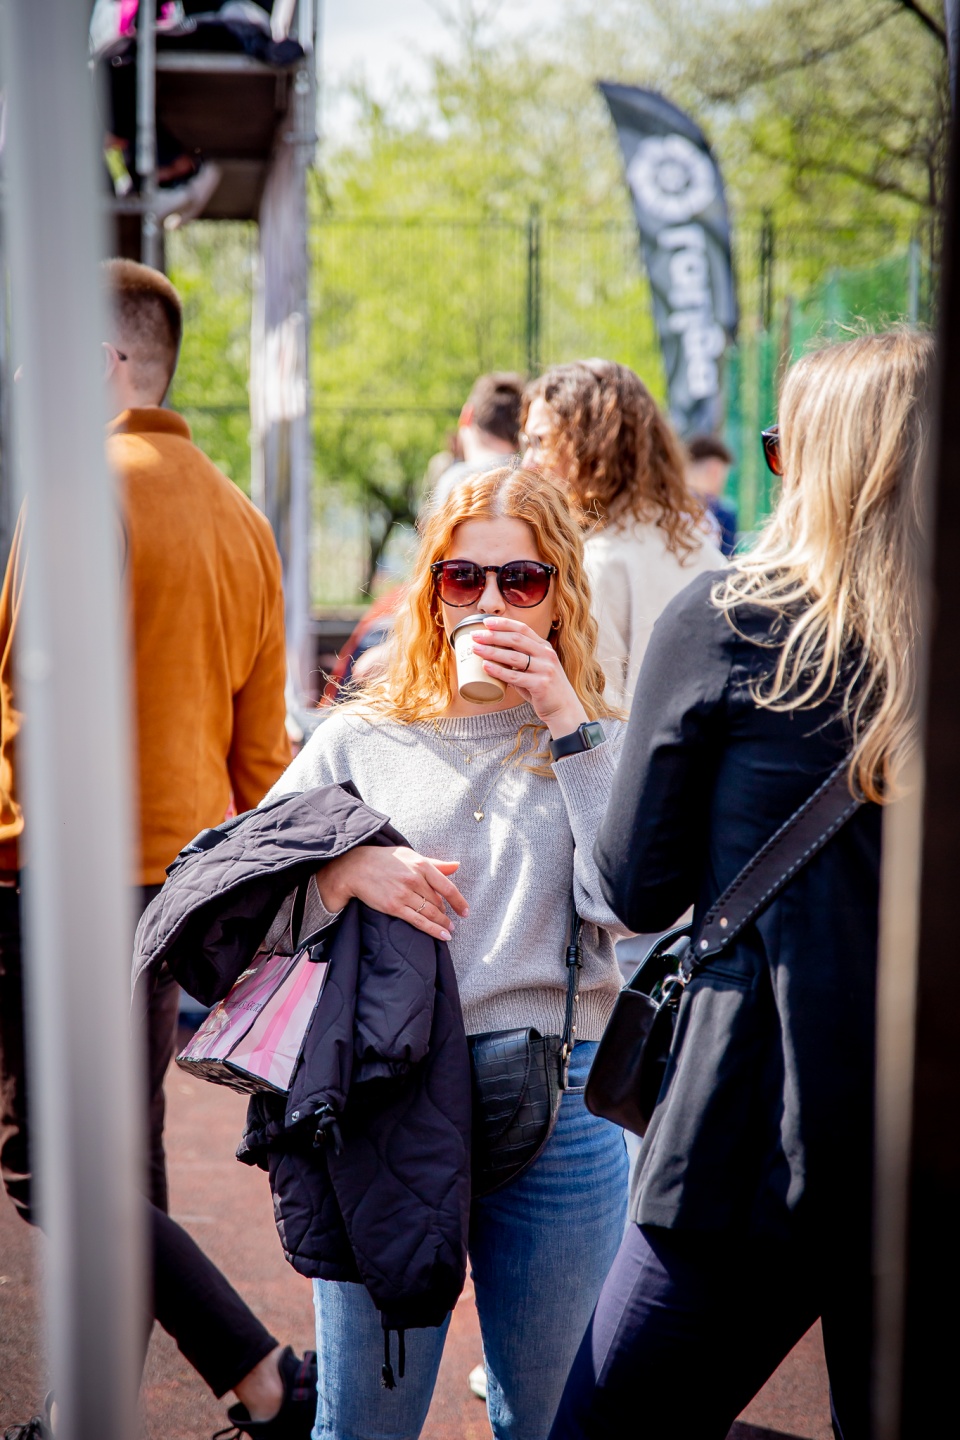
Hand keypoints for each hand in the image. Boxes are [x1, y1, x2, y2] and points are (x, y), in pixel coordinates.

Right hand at [315, 845, 468, 941]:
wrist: (355, 867)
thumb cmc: (384, 859)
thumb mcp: (411, 855)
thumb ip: (435, 863)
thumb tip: (456, 866)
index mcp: (421, 865)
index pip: (447, 887)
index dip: (459, 901)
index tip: (465, 911)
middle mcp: (414, 879)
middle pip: (438, 902)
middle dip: (446, 913)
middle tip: (451, 921)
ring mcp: (404, 894)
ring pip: (430, 913)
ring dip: (443, 924)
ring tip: (449, 930)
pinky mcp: (393, 907)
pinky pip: (418, 921)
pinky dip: (433, 930)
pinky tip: (442, 935)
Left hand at [471, 617, 587, 739]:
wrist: (564, 709)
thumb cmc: (544, 689)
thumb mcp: (536, 669)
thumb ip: (519, 662)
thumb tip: (493, 657)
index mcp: (544, 647)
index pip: (523, 629)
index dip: (504, 624)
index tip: (486, 622)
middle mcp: (546, 654)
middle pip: (516, 639)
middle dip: (493, 635)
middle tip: (474, 636)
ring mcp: (545, 669)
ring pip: (514, 657)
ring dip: (492, 651)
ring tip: (475, 649)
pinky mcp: (541, 684)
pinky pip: (515, 676)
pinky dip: (498, 670)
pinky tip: (485, 667)